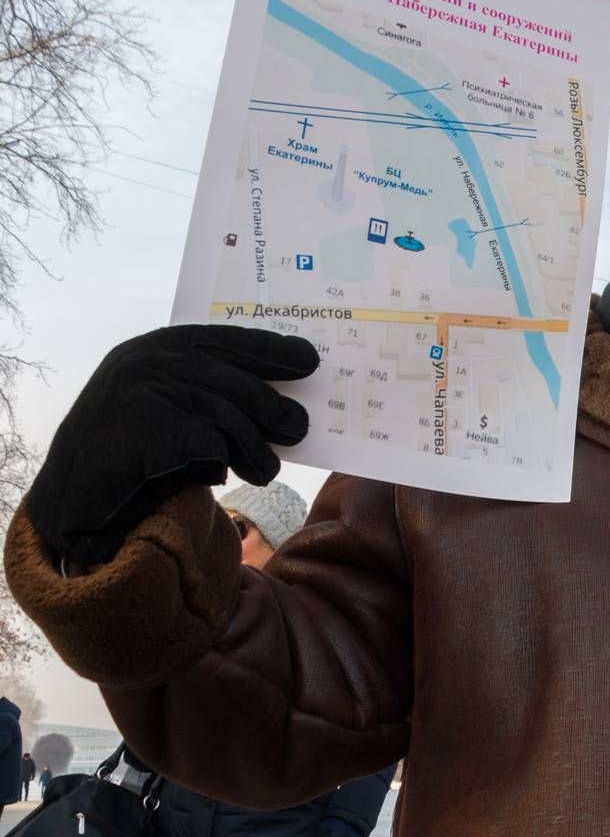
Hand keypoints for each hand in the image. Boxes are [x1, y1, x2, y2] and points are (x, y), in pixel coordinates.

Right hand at [26, 325, 318, 564]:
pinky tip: (214, 475)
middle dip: (272, 408)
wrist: (74, 496)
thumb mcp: (164, 402)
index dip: (270, 349)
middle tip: (299, 427)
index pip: (225, 339)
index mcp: (155, 347)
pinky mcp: (151, 431)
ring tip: (267, 470)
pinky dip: (217, 465)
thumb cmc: (129, 448)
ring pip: (228, 420)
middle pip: (234, 383)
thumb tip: (282, 402)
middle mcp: (148, 362)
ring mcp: (146, 393)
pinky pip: (209, 449)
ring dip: (255, 450)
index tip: (308, 358)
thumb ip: (208, 390)